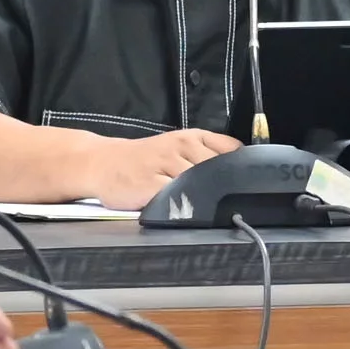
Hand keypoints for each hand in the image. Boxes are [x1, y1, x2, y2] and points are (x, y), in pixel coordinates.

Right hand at [80, 128, 238, 204]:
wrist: (103, 162)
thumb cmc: (144, 158)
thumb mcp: (178, 145)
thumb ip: (207, 153)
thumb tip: (240, 171)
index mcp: (192, 137)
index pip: (230, 151)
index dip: (241, 170)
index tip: (246, 185)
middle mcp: (180, 147)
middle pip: (217, 170)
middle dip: (224, 187)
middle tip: (228, 203)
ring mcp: (164, 165)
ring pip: (198, 184)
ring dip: (205, 198)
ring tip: (208, 209)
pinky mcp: (150, 185)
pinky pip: (175, 197)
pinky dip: (184, 206)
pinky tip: (185, 211)